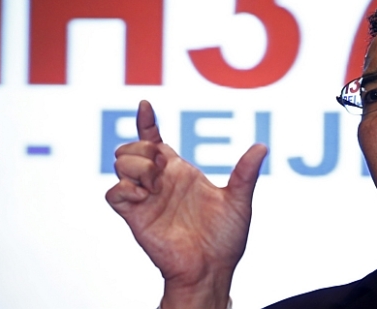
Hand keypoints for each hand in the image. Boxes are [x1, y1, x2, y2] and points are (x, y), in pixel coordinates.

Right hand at [106, 100, 267, 308]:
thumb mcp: (239, 202)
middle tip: (163, 165)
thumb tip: (262, 147)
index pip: (155, 140)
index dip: (146, 122)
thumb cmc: (225, 239)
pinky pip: (114, 194)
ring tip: (155, 182)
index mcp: (179, 172)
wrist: (212, 270)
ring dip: (136, 165)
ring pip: (120, 164)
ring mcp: (145, 198)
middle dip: (142, 146)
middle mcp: (159, 181)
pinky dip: (124, 188)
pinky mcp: (135, 216)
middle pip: (133, 147)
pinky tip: (143, 195)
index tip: (145, 105)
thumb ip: (245, 173)